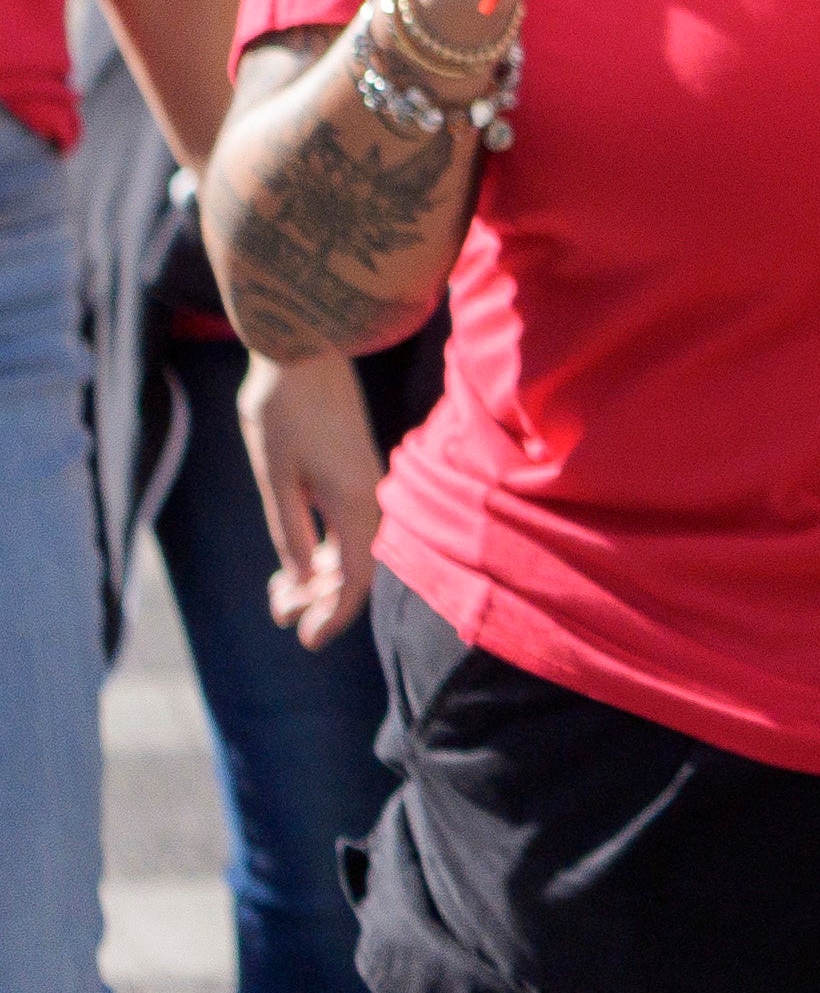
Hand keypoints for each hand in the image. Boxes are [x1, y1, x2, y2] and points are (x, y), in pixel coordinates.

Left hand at [238, 350, 378, 651]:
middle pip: (357, 570)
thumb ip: (290, 531)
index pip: (355, 581)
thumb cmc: (283, 412)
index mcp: (355, 504)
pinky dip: (326, 551)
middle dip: (319, 600)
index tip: (305, 642)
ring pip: (354, 550)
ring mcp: (369, 484)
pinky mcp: (359, 473)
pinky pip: (352, 528)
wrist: (306, 350)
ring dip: (320, 577)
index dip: (332, 616)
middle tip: (278, 615)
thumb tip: (303, 578)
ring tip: (278, 592)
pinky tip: (298, 557)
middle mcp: (372, 498)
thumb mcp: (275, 478)